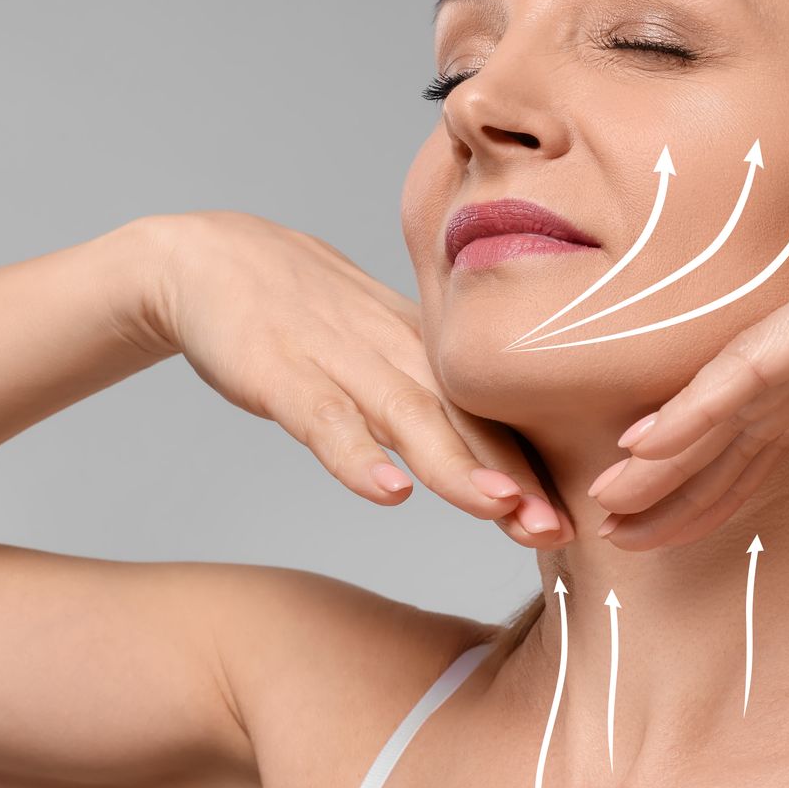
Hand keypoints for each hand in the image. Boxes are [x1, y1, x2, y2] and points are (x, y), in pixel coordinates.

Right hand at [129, 210, 572, 546]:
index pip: (493, 416)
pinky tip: (387, 492)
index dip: (537, 468)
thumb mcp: (380, 352)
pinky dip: (356, 454)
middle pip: (466, 420)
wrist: (210, 256)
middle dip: (516, 478)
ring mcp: (338, 361)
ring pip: (408, 416)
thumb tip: (498, 465)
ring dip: (455, 465)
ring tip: (499, 508)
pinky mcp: (278, 372)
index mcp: (425, 354)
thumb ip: (431, 402)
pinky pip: (322, 417)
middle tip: (559, 531)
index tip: (578, 521)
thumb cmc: (307, 315)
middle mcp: (395, 355)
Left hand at [592, 77, 788, 549]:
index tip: (678, 517)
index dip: (728, 475)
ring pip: (726, 403)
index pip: (779, 422)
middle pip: (736, 422)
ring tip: (606, 509)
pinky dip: (697, 411)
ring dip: (663, 461)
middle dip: (676, 483)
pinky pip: (753, 371)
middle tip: (613, 528)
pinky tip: (643, 447)